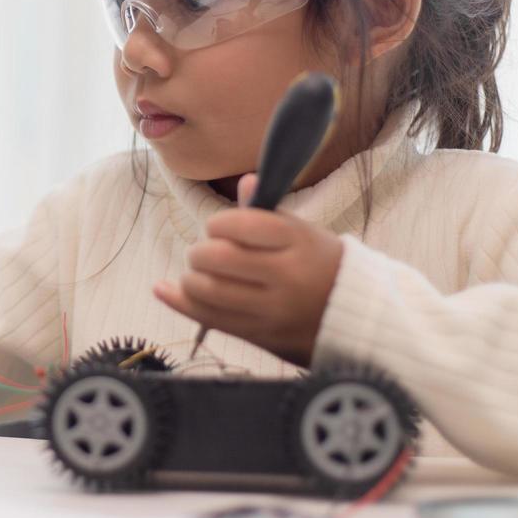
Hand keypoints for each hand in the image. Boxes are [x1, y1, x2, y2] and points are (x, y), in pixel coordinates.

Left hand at [152, 173, 344, 366]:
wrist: (354, 318)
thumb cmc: (319, 265)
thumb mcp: (303, 233)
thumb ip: (267, 212)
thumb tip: (246, 181)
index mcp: (298, 241)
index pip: (238, 224)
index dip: (218, 224)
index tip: (220, 229)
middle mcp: (286, 275)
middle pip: (217, 258)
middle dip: (199, 252)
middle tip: (205, 254)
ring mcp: (273, 309)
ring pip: (207, 290)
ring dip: (191, 278)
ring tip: (199, 274)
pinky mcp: (260, 335)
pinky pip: (208, 319)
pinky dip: (179, 301)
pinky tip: (164, 289)